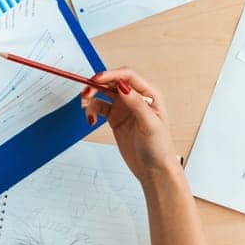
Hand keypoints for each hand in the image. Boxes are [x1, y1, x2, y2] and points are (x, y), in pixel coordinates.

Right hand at [81, 69, 178, 185]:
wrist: (154, 169)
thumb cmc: (159, 148)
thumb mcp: (150, 124)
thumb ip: (137, 104)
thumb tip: (123, 86)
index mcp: (150, 95)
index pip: (128, 77)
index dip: (111, 75)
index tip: (97, 79)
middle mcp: (136, 98)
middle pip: (112, 82)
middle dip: (97, 85)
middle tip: (86, 94)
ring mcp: (125, 108)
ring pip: (103, 94)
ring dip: (91, 96)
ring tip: (85, 106)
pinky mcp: (115, 118)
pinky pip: (99, 108)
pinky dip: (92, 110)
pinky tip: (91, 119)